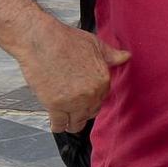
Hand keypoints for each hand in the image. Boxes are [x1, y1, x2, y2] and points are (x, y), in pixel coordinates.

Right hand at [17, 18, 128, 132]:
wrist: (41, 40)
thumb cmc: (66, 40)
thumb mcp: (95, 45)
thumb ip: (111, 55)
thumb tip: (126, 57)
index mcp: (103, 80)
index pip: (101, 99)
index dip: (92, 100)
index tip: (85, 100)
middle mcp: (92, 94)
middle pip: (90, 112)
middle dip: (83, 112)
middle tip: (75, 110)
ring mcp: (74, 101)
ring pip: (77, 122)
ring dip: (72, 123)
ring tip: (67, 122)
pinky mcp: (55, 105)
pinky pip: (60, 124)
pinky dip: (58, 126)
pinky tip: (57, 126)